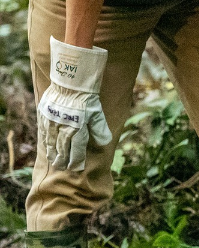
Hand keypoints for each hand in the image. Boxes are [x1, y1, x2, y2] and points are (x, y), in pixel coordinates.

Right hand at [38, 37, 110, 171]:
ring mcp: (52, 120)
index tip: (75, 167)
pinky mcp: (45, 113)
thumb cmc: (87, 98)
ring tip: (53, 160)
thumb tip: (104, 143)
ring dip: (52, 151)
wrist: (71, 81)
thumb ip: (100, 129)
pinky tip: (46, 145)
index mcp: (78, 127)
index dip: (76, 159)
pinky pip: (44, 130)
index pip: (77, 148)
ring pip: (51, 140)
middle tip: (62, 166)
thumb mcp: (97, 113)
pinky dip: (45, 139)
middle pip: (63, 147)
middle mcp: (64, 126)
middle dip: (63, 158)